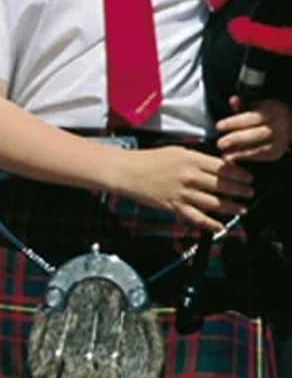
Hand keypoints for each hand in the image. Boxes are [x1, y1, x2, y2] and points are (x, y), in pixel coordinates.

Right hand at [110, 146, 252, 233]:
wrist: (127, 172)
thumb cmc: (149, 160)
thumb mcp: (177, 151)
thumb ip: (198, 159)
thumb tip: (219, 166)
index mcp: (191, 159)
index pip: (224, 168)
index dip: (240, 174)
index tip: (248, 178)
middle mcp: (190, 176)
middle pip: (224, 186)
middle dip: (241, 191)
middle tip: (249, 193)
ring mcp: (183, 193)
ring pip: (215, 203)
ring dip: (232, 207)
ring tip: (241, 208)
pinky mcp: (175, 206)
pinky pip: (198, 218)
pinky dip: (211, 224)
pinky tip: (221, 226)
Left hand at [218, 97, 291, 163]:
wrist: (286, 122)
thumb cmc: (265, 114)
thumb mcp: (256, 105)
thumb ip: (242, 104)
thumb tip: (233, 100)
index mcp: (272, 111)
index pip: (253, 117)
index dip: (235, 122)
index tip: (219, 126)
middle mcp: (279, 126)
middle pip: (257, 134)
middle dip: (237, 139)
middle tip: (220, 143)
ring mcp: (281, 140)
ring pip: (261, 148)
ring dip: (241, 153)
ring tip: (225, 155)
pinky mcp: (278, 151)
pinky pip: (262, 156)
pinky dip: (247, 157)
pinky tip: (233, 157)